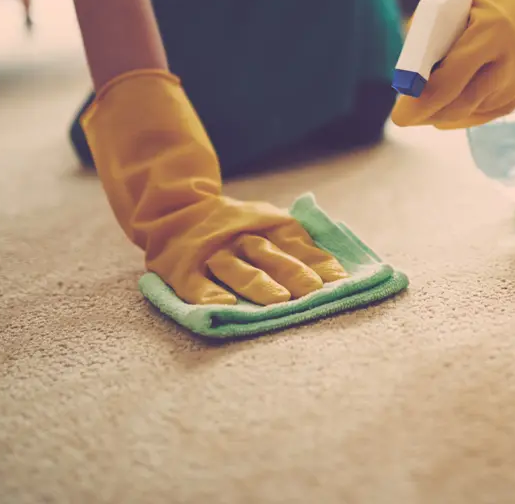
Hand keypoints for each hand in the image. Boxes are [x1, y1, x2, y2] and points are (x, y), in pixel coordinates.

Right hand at [80, 70, 347, 304]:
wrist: (176, 209)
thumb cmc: (236, 225)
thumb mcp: (268, 223)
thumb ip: (299, 245)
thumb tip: (338, 273)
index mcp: (264, 225)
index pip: (294, 243)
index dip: (316, 261)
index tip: (339, 279)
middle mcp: (239, 237)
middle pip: (268, 253)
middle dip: (291, 271)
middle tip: (312, 290)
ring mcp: (212, 252)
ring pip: (236, 267)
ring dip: (258, 283)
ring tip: (278, 301)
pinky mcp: (184, 269)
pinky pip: (197, 283)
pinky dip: (209, 294)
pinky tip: (224, 306)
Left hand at [391, 0, 514, 129]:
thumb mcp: (442, 0)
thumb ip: (425, 38)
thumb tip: (409, 81)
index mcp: (492, 30)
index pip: (451, 81)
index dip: (422, 103)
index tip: (399, 116)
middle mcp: (514, 55)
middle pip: (465, 102)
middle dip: (430, 114)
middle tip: (405, 118)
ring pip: (478, 109)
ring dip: (447, 114)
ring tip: (423, 112)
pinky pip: (494, 108)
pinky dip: (468, 113)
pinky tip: (447, 113)